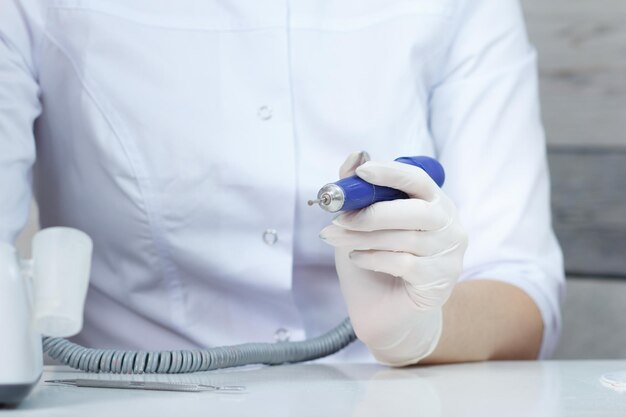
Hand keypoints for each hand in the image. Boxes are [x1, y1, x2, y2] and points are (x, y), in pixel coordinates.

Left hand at [320, 151, 467, 365]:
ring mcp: (449, 256)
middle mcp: (450, 227)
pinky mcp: (439, 282)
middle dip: (373, 213)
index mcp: (434, 204)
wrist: (381, 312)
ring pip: (406, 239)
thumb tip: (353, 157)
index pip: (419, 181)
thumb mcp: (360, 224)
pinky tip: (357, 259)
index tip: (362, 171)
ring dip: (363, 238)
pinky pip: (404, 263)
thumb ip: (359, 192)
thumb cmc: (374, 261)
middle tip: (340, 218)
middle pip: (418, 211)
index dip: (392, 173)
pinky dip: (373, 259)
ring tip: (335, 238)